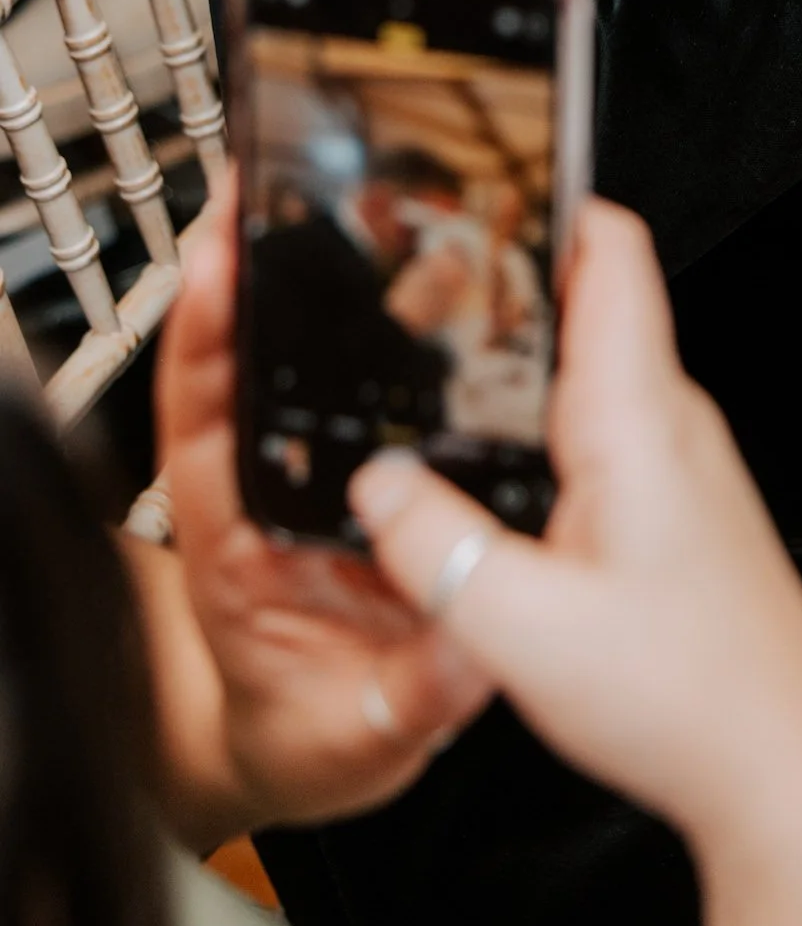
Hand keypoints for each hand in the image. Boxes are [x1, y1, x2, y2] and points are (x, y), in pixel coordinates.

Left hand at [144, 179, 487, 844]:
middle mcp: (259, 492)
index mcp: (236, 549)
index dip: (202, 340)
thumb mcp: (362, 736)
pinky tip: (422, 264)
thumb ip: (414, 692)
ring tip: (366, 197)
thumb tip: (478, 639)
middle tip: (275, 180)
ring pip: (297, 357)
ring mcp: (301, 471)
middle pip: (238, 362)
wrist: (315, 745)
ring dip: (322, 274)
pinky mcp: (353, 464)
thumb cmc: (317, 731)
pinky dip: (380, 315)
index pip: (198, 425)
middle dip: (252, 265)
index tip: (211, 261)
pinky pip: (357, 378)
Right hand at [351, 202, 801, 925]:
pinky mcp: (682, 507)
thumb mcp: (522, 629)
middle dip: (510, 281)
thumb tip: (372, 486)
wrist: (781, 767)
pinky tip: (500, 471)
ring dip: (527, 358)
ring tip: (441, 368)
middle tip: (422, 280)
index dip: (553, 195)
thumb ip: (433, 550)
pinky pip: (608, 428)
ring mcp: (685, 461)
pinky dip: (548, 422)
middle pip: (594, 302)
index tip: (487, 172)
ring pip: (598, 369)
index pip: (613, 250)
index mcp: (639, 414)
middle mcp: (671, 420)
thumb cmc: (686, 695)